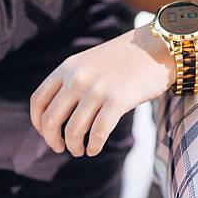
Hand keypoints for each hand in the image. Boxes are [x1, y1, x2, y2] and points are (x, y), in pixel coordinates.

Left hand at [30, 26, 173, 156]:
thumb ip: (73, 81)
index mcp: (68, 67)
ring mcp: (97, 90)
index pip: (39, 100)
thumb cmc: (126, 59)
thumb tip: (57, 114)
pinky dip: (93, 146)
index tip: (47, 133)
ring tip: (80, 150)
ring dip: (74, 146)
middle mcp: (78, 78)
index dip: (38, 123)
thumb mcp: (90, 62)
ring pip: (73, 130)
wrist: (158, 48)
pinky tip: (94, 149)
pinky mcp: (117, 101)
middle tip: (61, 148)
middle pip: (51, 119)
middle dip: (53, 140)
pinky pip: (97, 133)